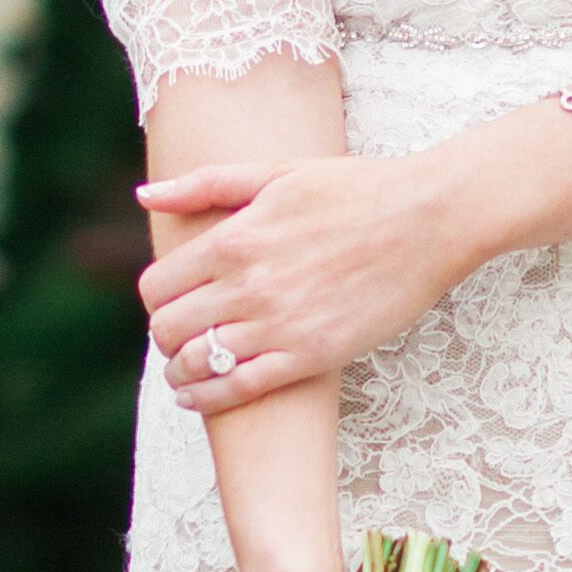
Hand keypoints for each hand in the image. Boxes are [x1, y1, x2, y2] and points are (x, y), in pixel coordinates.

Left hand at [137, 150, 463, 411]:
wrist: (428, 219)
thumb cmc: (356, 189)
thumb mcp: (276, 173)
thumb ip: (205, 184)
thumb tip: (144, 195)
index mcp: (234, 238)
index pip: (156, 286)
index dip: (154, 299)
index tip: (168, 302)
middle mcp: (248, 285)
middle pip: (166, 329)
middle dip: (164, 336)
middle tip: (178, 336)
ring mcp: (278, 324)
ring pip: (195, 363)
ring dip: (180, 371)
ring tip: (184, 369)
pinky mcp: (310, 355)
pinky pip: (239, 388)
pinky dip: (207, 398)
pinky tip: (198, 397)